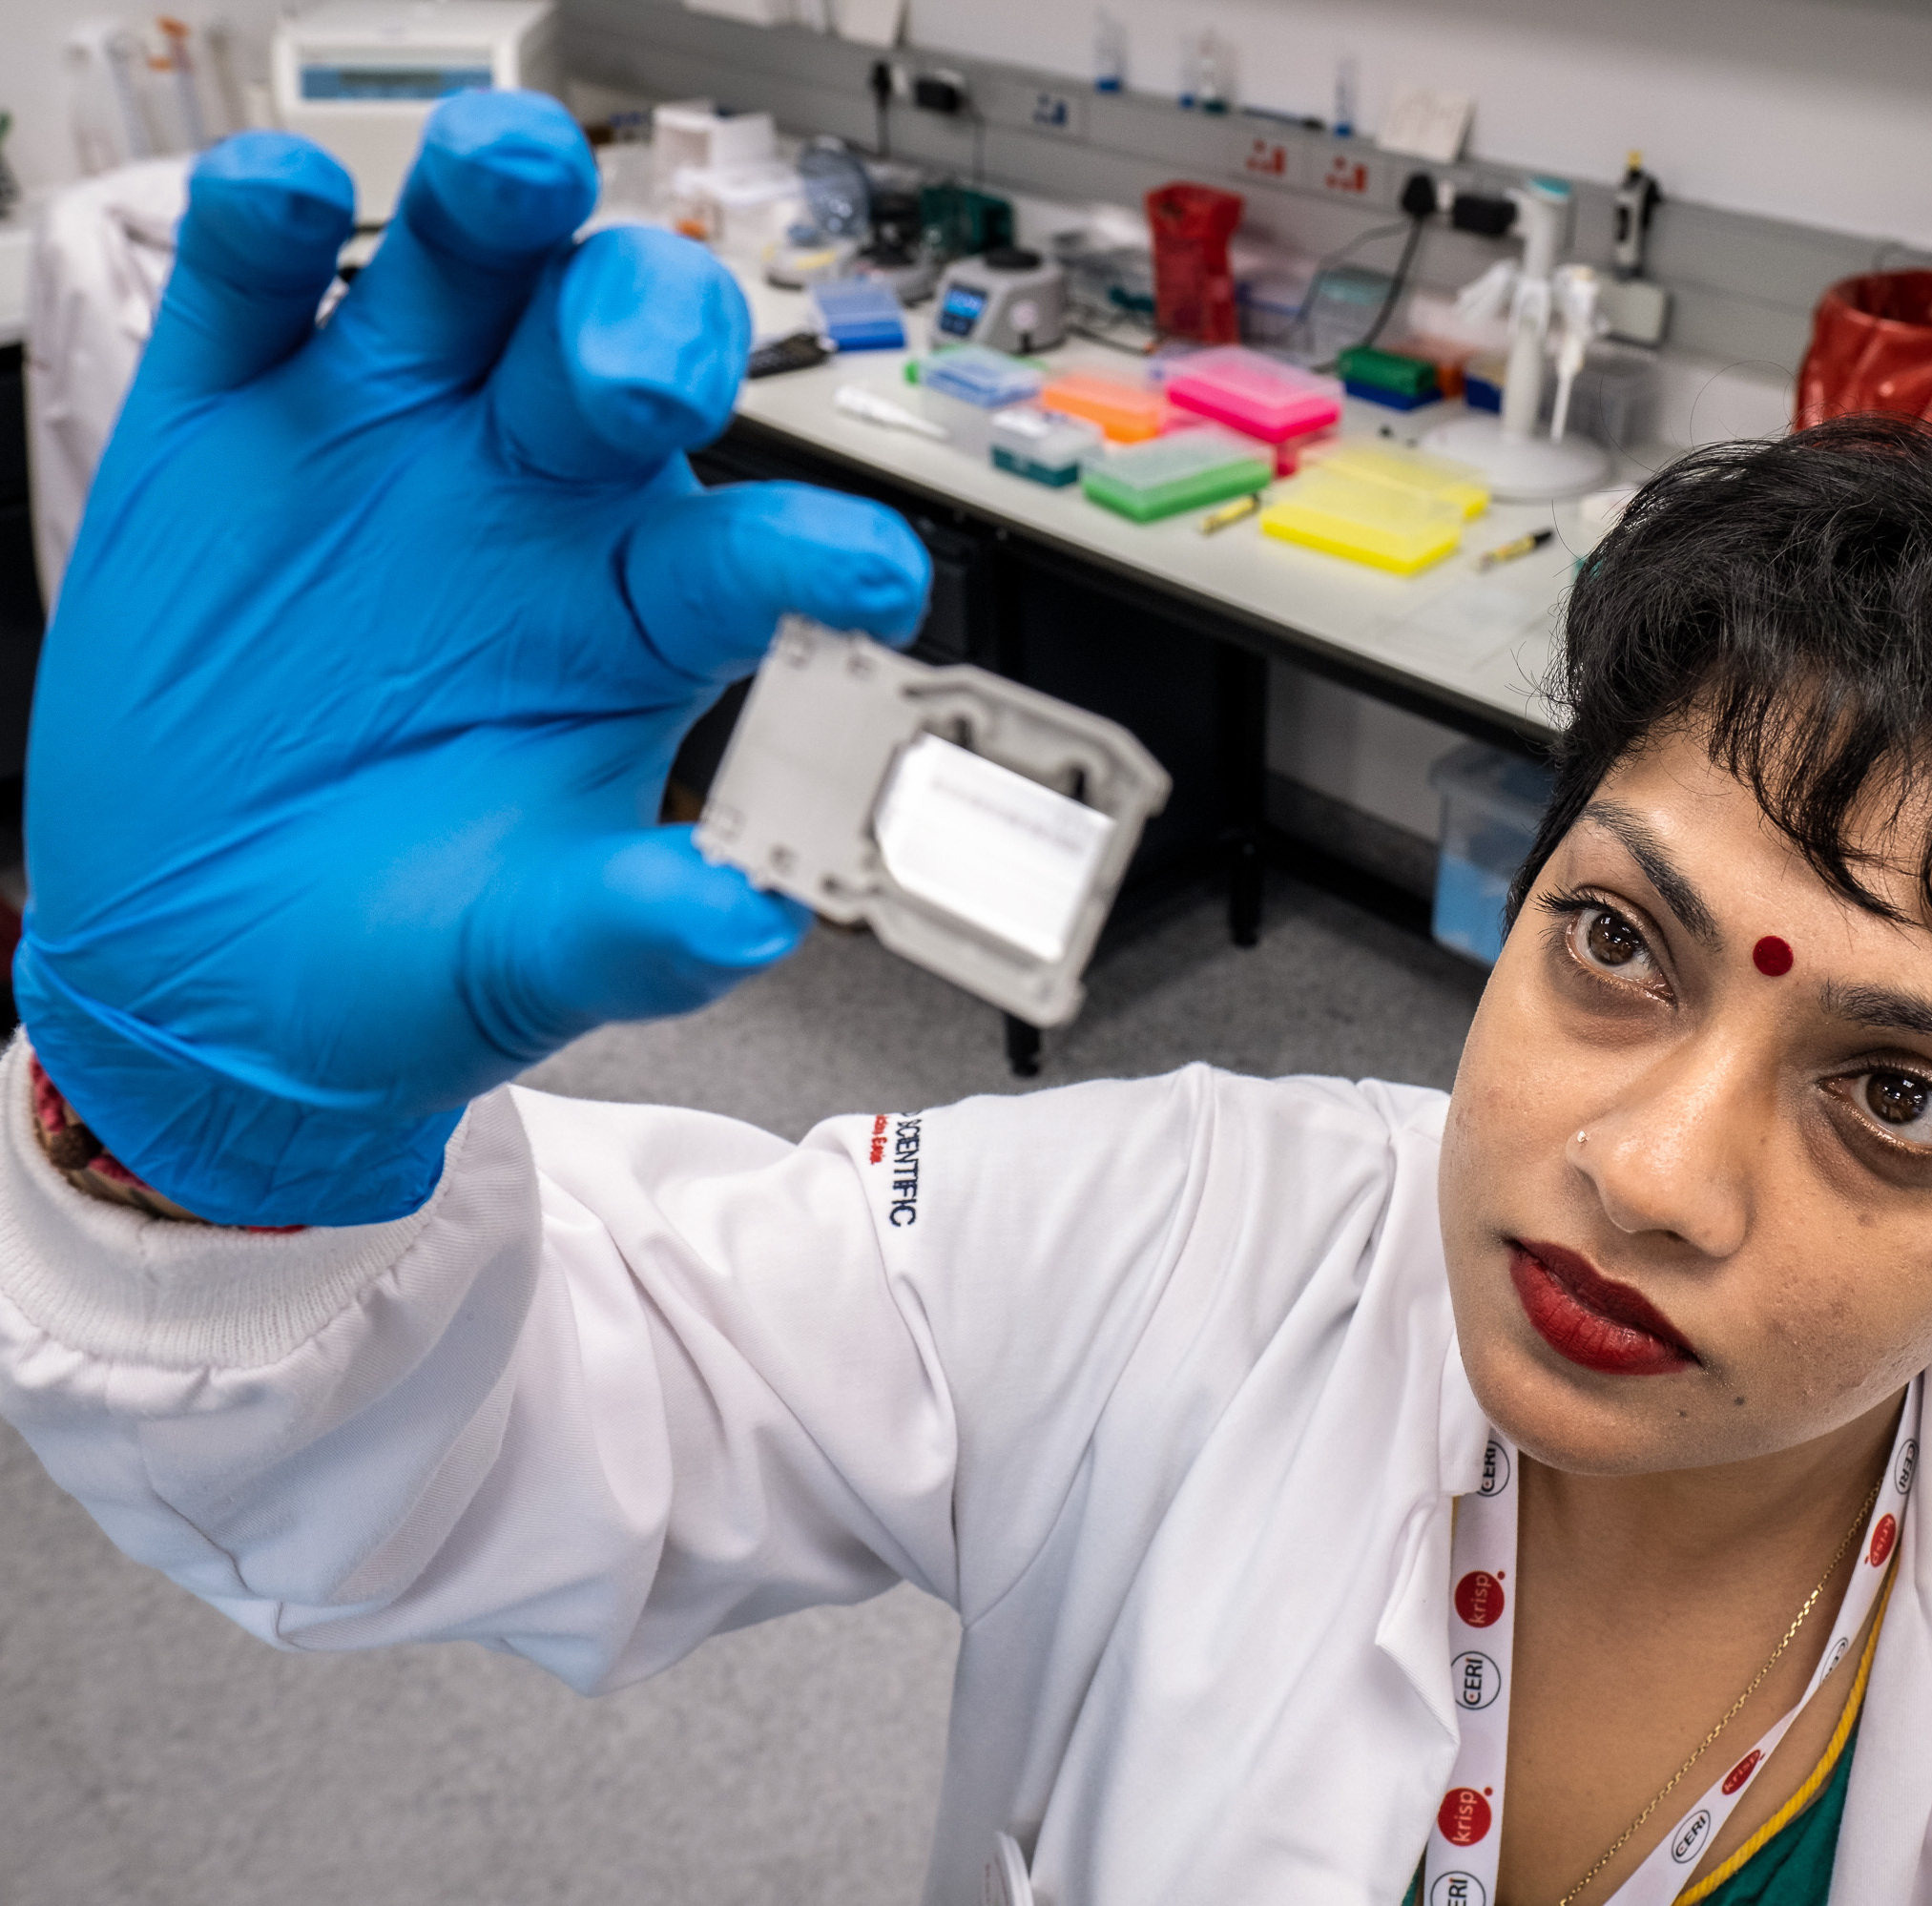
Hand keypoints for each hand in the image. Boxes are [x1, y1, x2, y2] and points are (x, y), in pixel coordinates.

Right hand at [16, 93, 930, 1225]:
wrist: (200, 974)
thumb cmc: (397, 959)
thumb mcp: (518, 963)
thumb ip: (629, 932)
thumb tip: (750, 924)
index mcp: (640, 621)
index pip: (754, 553)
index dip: (820, 552)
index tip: (868, 580)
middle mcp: (538, 505)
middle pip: (626, 348)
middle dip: (651, 332)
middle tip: (638, 382)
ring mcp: (388, 445)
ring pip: (470, 273)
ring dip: (496, 204)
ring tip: (509, 172)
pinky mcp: (228, 421)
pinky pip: (257, 289)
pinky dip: (268, 226)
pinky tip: (287, 205)